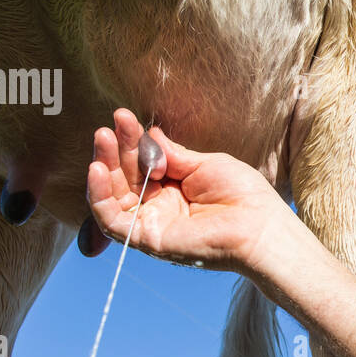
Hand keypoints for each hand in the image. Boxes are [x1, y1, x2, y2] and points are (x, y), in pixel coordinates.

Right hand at [86, 108, 289, 275]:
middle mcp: (160, 207)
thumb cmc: (243, 195)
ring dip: (103, 166)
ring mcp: (151, 223)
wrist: (258, 226)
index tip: (124, 116)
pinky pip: (111, 220)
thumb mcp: (205, 164)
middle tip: (111, 124)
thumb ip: (173, 154)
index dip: (131, 140)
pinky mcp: (146, 239)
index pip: (142, 163)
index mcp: (175, 189)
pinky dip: (98, 195)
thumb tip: (150, 134)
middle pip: (124, 177)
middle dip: (116, 149)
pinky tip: (97, 169)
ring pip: (113, 195)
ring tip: (103, 137)